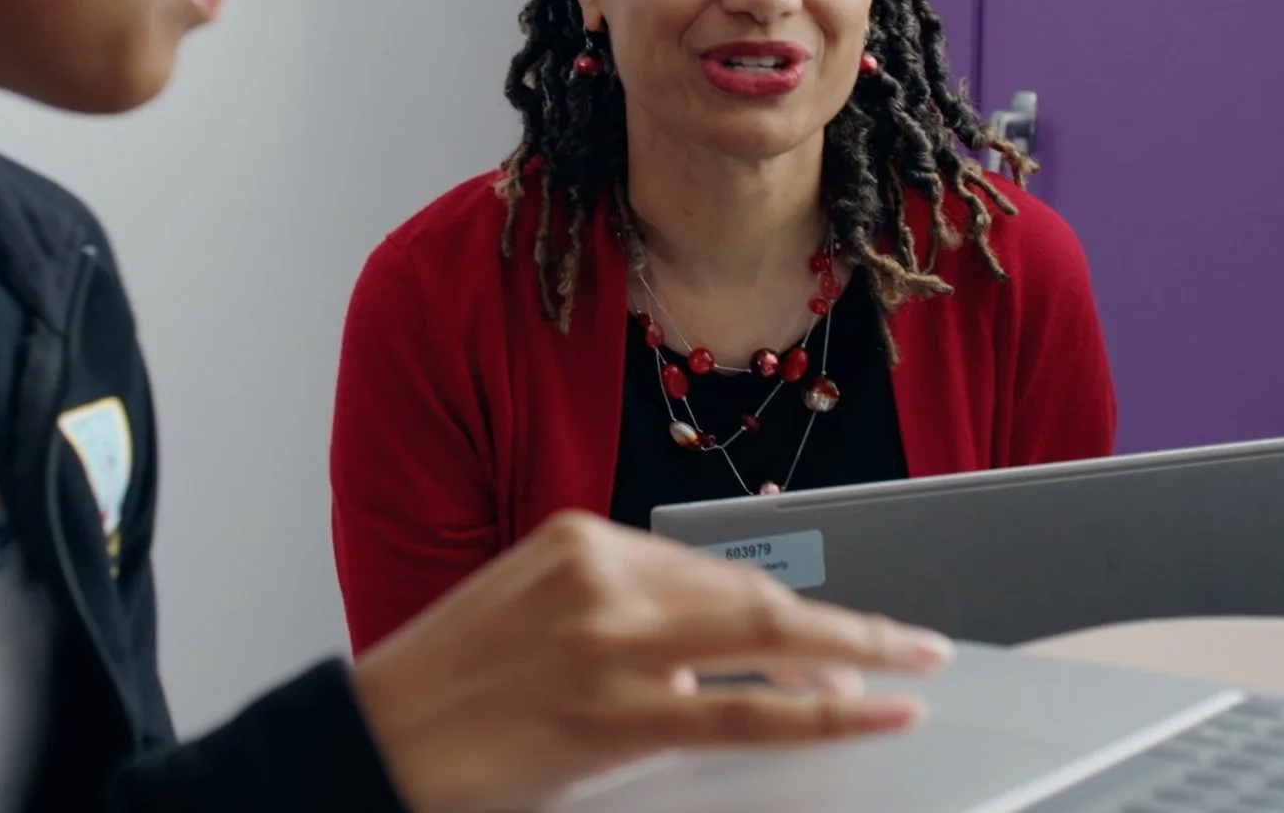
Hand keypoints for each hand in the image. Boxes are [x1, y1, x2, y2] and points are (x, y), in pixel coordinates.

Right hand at [349, 510, 953, 812]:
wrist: (366, 745)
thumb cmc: (445, 692)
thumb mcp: (529, 617)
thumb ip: (617, 617)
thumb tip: (718, 663)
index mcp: (578, 538)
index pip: (714, 569)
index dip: (788, 606)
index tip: (839, 626)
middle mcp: (598, 577)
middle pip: (754, 595)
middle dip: (848, 622)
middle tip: (918, 642)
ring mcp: (606, 645)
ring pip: (764, 643)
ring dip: (851, 658)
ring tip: (909, 672)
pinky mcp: (609, 717)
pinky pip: (741, 714)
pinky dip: (821, 711)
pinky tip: (869, 709)